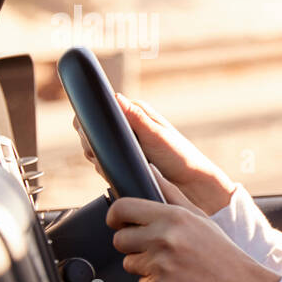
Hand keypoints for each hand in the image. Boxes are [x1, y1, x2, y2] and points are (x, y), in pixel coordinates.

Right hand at [74, 92, 235, 214]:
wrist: (192, 184)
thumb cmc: (180, 157)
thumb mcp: (156, 135)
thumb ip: (135, 117)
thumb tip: (115, 97)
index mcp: (136, 111)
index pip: (101, 109)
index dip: (89, 121)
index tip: (91, 135)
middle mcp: (129, 125)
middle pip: (94, 129)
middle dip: (92, 142)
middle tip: (101, 154)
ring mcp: (127, 143)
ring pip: (96, 147)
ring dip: (98, 156)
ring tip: (110, 163)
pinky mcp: (127, 160)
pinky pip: (106, 161)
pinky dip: (105, 167)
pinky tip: (113, 172)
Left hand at [106, 168, 280, 281]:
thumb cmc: (224, 254)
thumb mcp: (201, 218)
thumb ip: (171, 194)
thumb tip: (151, 170)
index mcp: (174, 216)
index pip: (123, 208)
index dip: (115, 217)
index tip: (119, 224)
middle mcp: (165, 237)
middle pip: (120, 240)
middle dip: (134, 247)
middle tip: (160, 251)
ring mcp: (162, 263)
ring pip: (130, 264)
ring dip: (146, 268)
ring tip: (175, 268)